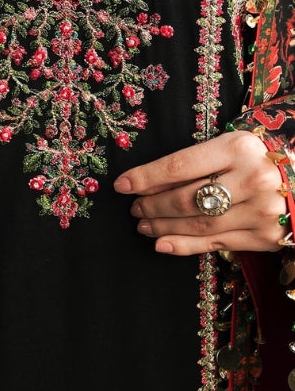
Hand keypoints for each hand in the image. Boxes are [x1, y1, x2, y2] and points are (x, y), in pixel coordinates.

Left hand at [114, 130, 286, 254]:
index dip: (145, 177)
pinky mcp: (266, 237)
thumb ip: (200, 159)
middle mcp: (251, 178)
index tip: (122, 185)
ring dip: (163, 226)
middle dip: (152, 204)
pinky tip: (163, 244)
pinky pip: (216, 243)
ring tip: (144, 224)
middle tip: (134, 208)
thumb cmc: (261, 158)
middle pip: (186, 198)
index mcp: (238, 147)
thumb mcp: (234, 145)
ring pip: (198, 223)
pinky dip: (184, 245)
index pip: (178, 166)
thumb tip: (151, 180)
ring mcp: (261, 211)